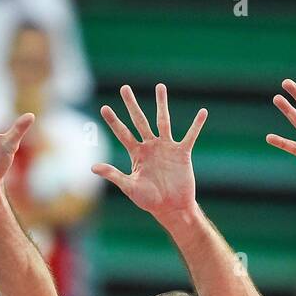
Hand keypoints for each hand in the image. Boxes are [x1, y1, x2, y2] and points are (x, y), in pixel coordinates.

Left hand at [94, 83, 206, 220]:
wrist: (172, 208)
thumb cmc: (149, 201)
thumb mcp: (129, 187)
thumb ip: (113, 174)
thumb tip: (92, 167)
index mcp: (137, 154)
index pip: (123, 133)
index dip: (113, 121)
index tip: (104, 107)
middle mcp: (151, 147)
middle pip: (139, 120)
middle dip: (132, 105)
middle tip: (124, 88)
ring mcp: (166, 148)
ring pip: (163, 121)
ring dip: (161, 104)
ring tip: (160, 86)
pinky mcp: (182, 153)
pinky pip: (190, 136)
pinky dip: (197, 125)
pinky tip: (203, 112)